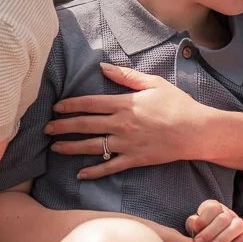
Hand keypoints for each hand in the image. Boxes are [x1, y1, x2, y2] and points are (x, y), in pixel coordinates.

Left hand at [44, 63, 205, 178]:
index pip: (89, 103)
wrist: (196, 131)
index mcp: (124, 104)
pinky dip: (94, 172)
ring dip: (70, 147)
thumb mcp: (153, 83)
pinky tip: (80, 174)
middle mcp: (121, 124)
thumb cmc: (177, 104)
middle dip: (62, 126)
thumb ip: (125, 76)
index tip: (56, 107)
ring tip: (54, 148)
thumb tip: (102, 67)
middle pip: (85, 125)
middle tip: (45, 128)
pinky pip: (110, 167)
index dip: (70, 105)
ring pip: (92, 146)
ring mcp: (126, 144)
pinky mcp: (135, 159)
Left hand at [186, 199, 242, 241]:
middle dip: (210, 232)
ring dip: (223, 238)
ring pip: (237, 226)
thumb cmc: (202, 230)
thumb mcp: (194, 225)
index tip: (196, 229)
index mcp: (215, 207)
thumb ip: (193, 223)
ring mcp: (239, 222)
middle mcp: (228, 213)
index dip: (204, 219)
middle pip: (223, 219)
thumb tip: (195, 224)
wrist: (215, 238)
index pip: (213, 208)